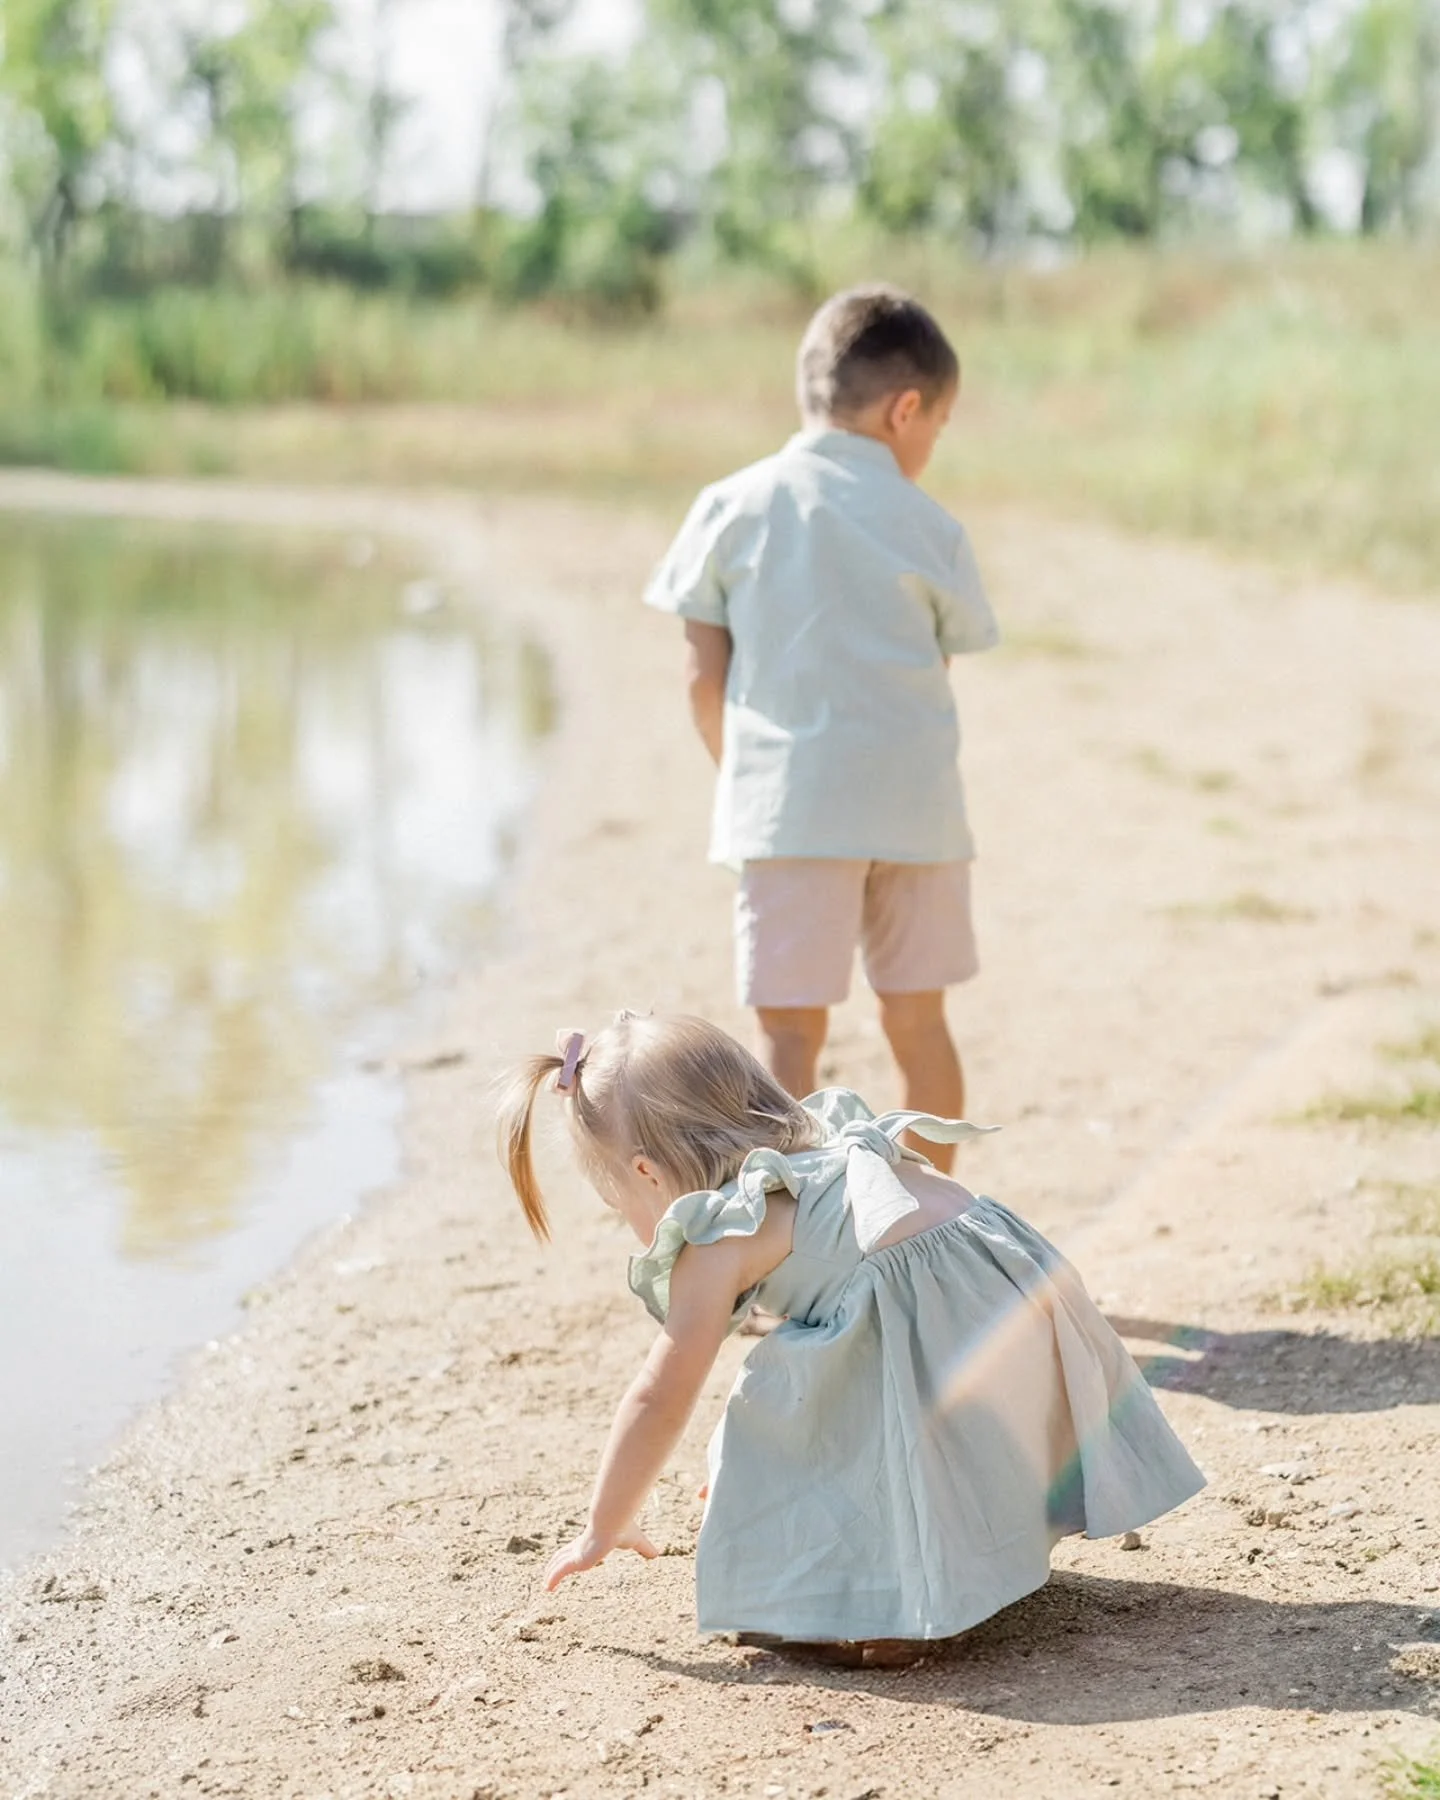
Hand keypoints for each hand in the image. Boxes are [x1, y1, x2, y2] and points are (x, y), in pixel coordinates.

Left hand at [543, 1522, 659, 1591]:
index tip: (568, 1560)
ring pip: (558, 1564)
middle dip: (555, 1564)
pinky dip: (552, 1579)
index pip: (576, 1548)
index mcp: (591, 1541)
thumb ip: (644, 1548)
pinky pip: (559, 1572)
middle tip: (550, 1574)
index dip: (570, 1554)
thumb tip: (658, 1554)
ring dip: (550, 1574)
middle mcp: (580, 1546)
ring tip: (546, 1586)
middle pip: (562, 1555)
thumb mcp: (636, 1541)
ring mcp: (577, 1553)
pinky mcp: (576, 1559)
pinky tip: (546, 1588)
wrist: (614, 1520)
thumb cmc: (623, 1528)